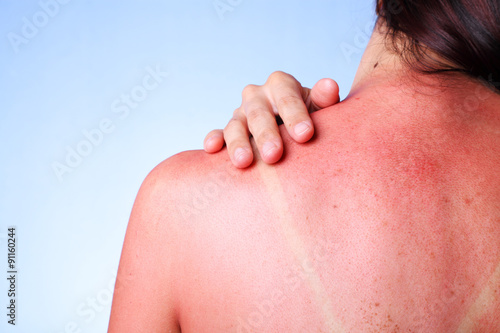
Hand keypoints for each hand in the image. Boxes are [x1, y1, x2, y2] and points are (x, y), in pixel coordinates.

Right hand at [203, 71, 339, 167]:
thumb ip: (324, 99)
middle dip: (266, 135)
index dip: (295, 115)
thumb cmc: (311, 120)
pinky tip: (212, 149)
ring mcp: (241, 114)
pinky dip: (214, 139)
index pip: (287, 97)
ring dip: (238, 143)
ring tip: (244, 162)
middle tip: (274, 155)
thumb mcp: (321, 109)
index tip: (305, 135)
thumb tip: (330, 87)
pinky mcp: (229, 131)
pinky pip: (219, 134)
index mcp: (281, 85)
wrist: (296, 133)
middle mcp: (257, 96)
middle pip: (259, 113)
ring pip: (235, 125)